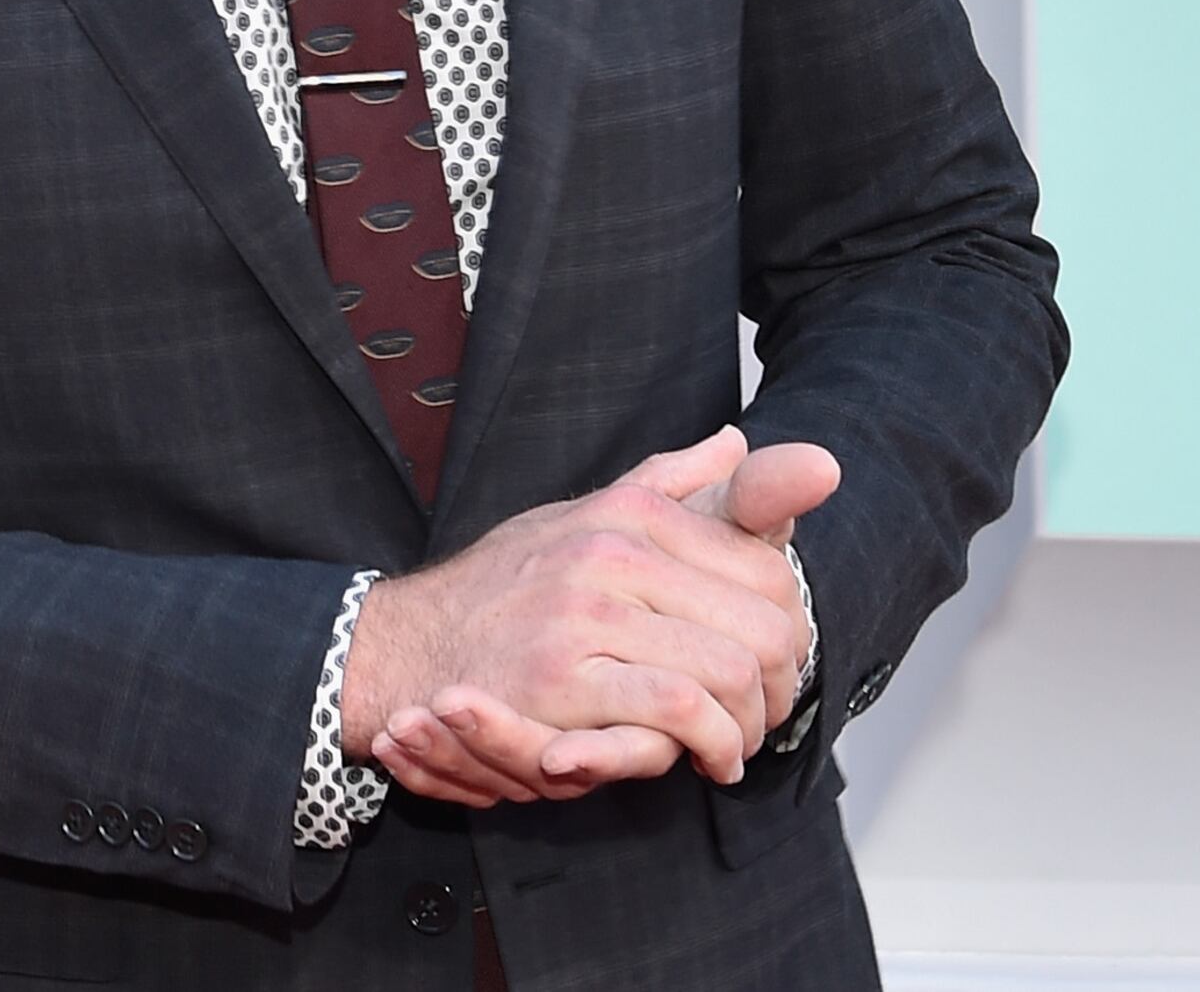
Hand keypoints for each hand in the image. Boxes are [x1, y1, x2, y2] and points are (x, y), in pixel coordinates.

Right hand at [339, 429, 833, 802]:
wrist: (409, 644)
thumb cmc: (506, 588)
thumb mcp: (586, 516)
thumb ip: (669, 483)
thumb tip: (733, 441)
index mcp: (631, 510)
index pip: (762, 566)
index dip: (790, 627)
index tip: (780, 664)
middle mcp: (614, 550)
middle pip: (761, 623)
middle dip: (782, 685)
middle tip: (769, 715)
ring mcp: (588, 613)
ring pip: (729, 668)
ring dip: (751, 724)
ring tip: (737, 744)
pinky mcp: (564, 680)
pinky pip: (676, 709)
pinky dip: (710, 741)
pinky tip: (706, 758)